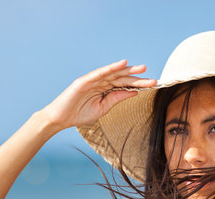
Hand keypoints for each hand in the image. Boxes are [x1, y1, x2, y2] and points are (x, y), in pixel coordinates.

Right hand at [38, 59, 156, 130]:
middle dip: (138, 77)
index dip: (139, 85)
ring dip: (128, 70)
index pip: (125, 86)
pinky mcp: (84, 81)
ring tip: (142, 68)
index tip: (153, 85)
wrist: (61, 119)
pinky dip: (111, 68)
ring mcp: (93, 80)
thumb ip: (117, 98)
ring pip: (114, 74)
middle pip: (122, 78)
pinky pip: (100, 73)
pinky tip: (122, 64)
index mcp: (106, 90)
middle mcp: (101, 83)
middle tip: (153, 77)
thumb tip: (134, 92)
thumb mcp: (103, 108)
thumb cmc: (79, 114)